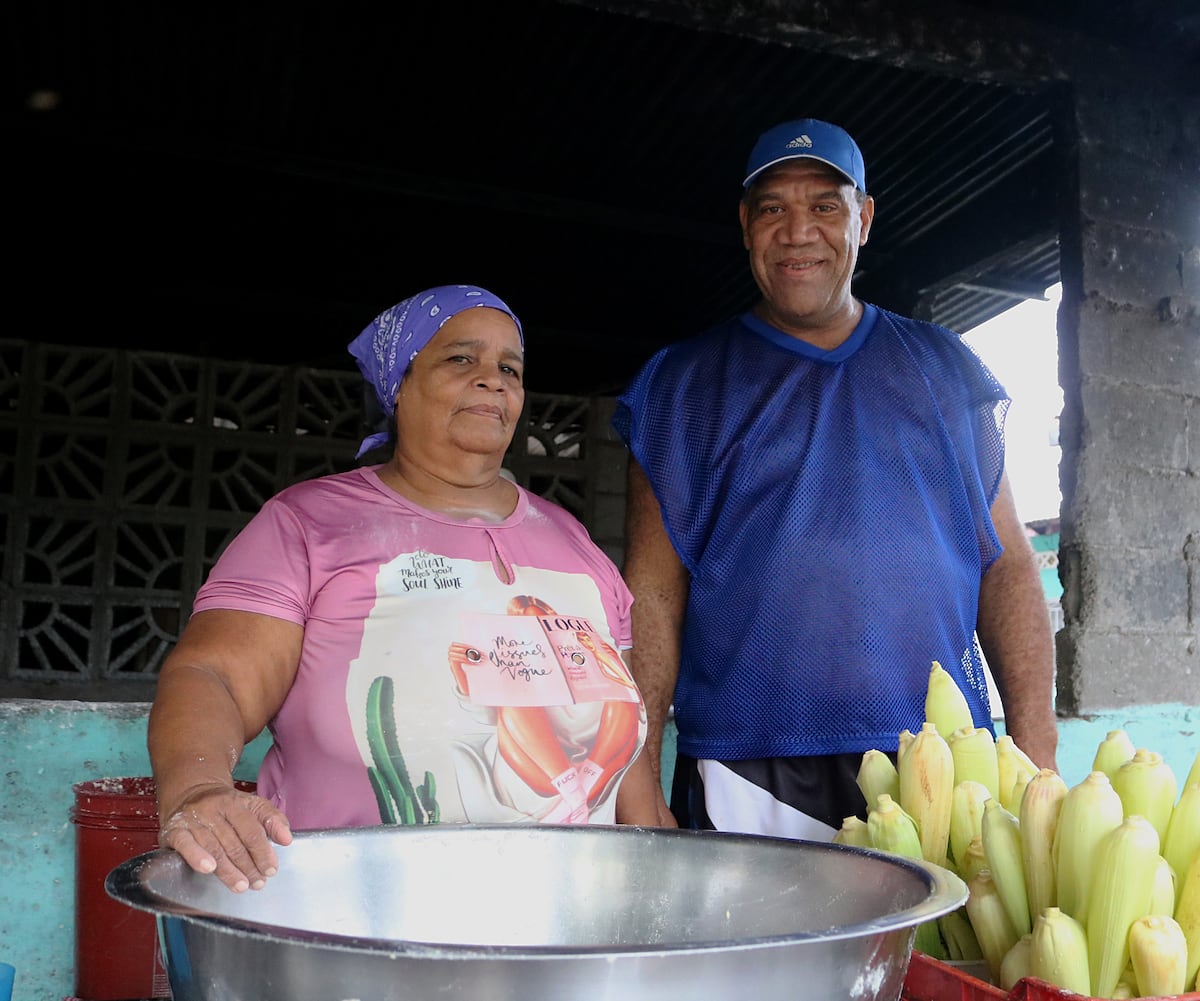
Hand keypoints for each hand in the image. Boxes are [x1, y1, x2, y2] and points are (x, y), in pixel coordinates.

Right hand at [159, 783, 292, 891]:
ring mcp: (193, 819)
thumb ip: (272, 819)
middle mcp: (213, 809)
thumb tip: (287, 839)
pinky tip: (209, 869)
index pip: (252, 830)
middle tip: (258, 882)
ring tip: (241, 885)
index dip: (263, 852)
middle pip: (234, 843)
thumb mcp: (251, 805)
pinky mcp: (175, 830)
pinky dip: (197, 857)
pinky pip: (185, 845)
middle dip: (248, 866)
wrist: (191, 793)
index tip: (271, 869)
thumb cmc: (226, 806)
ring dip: (229, 871)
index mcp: (234, 802)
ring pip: (214, 848)